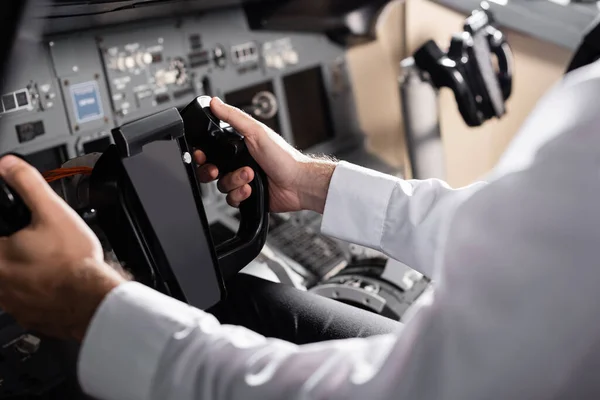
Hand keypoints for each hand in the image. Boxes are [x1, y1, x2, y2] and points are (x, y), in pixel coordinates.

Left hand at [0, 156, 125, 340]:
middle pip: (4, 257)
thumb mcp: (53, 211)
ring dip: (26, 270)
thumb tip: (9, 165)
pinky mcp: (27, 316)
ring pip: (11, 281)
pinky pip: (24, 300)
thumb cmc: (75, 261)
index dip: (9, 231)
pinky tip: (56, 282)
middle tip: (42, 244)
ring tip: (51, 262)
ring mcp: (11, 303)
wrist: (93, 299)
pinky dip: (36, 290)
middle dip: (19, 248)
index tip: (22, 230)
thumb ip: (27, 184)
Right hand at [195, 98, 336, 212]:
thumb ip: (233, 117)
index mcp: (239, 145)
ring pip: (221, 186)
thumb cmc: (283, 157)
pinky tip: (250, 189)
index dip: (204, 153)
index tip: (203, 155)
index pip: (212, 149)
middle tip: (219, 170)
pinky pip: (231, 199)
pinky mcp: (247, 196)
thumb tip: (215, 102)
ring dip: (234, 182)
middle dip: (214, 171)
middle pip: (211, 169)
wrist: (297, 183)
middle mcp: (239, 163)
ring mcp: (242, 180)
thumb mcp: (256, 131)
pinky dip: (239, 195)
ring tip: (249, 176)